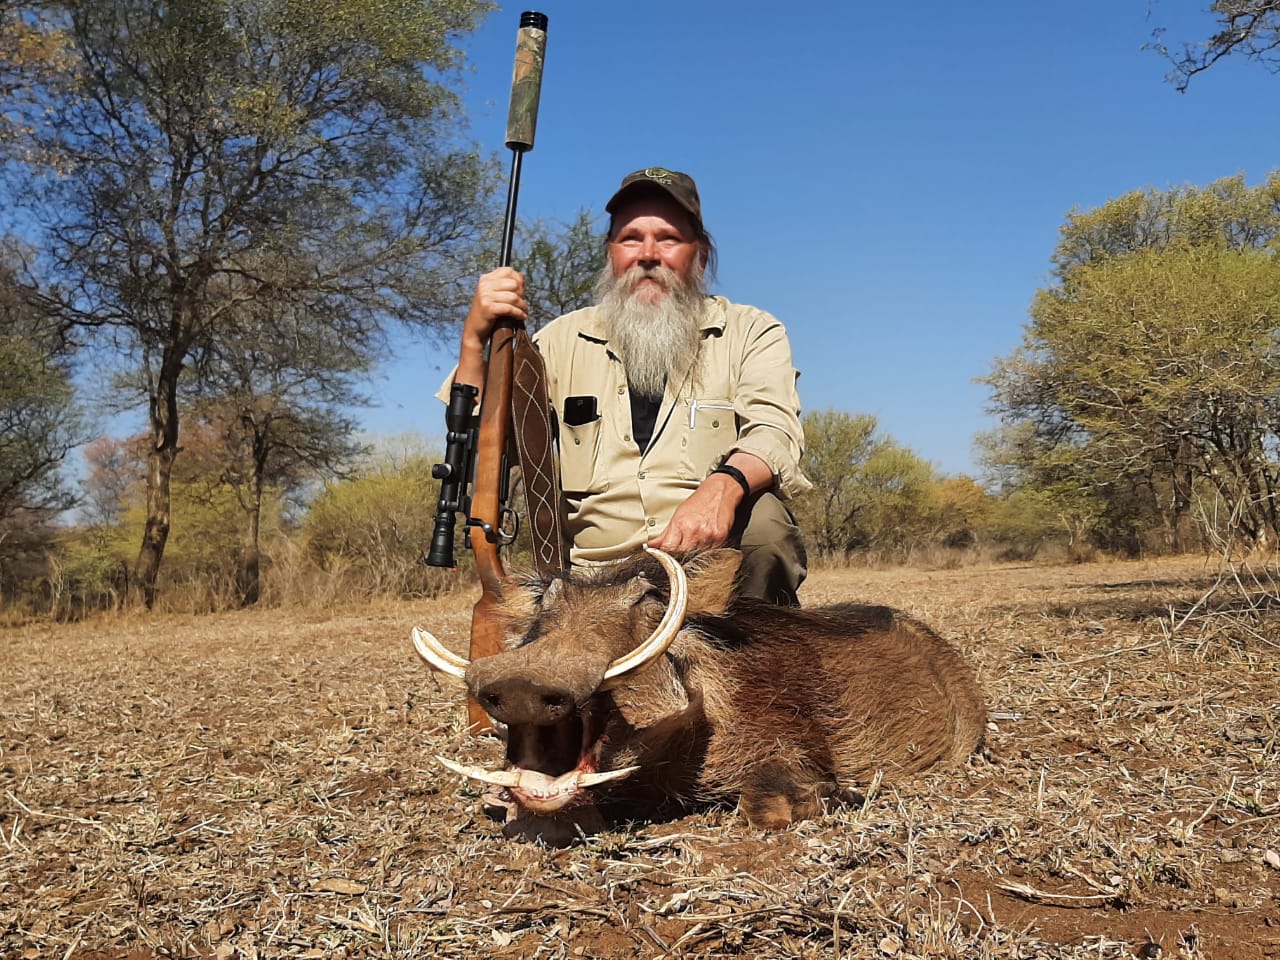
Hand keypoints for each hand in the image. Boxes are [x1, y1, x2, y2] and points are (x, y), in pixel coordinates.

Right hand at [457, 267, 526, 389]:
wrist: (474, 330)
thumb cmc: (487, 313)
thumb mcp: (494, 295)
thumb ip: (506, 285)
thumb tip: (522, 276)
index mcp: (486, 279)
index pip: (508, 271)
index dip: (518, 280)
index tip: (521, 291)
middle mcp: (484, 285)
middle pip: (513, 283)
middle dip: (522, 294)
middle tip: (522, 303)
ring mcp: (485, 296)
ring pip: (513, 297)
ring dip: (523, 306)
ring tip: (524, 311)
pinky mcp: (488, 308)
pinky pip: (510, 308)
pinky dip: (519, 313)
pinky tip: (522, 317)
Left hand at [646, 474, 740, 553]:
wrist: (719, 491)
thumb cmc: (699, 502)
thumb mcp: (678, 515)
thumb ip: (665, 534)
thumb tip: (652, 545)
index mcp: (680, 524)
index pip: (668, 549)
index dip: (666, 556)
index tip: (666, 557)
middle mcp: (694, 530)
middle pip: (683, 555)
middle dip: (681, 555)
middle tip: (684, 548)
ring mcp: (708, 535)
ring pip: (698, 556)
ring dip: (696, 553)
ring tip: (697, 540)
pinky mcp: (720, 537)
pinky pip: (711, 552)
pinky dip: (708, 550)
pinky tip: (707, 540)